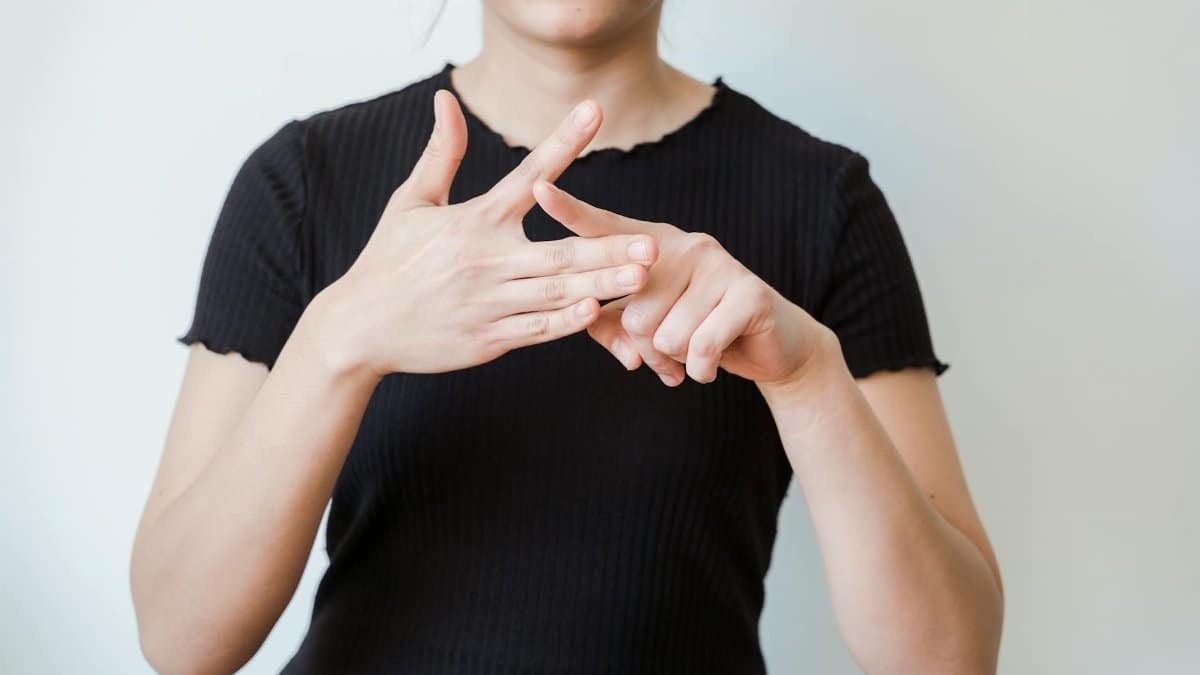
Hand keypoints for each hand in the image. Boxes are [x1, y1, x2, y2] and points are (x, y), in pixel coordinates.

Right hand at [308, 91, 658, 377]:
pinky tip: (596, 313)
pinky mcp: (488, 339)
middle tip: (651, 241)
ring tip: (642, 275)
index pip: (527, 175)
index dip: (563, 142)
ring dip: (601, 285)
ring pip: (555, 294)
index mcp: (472, 221)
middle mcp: (485, 261)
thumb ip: (442, 153)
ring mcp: (489, 304)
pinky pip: (535, 330)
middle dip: (607, 247)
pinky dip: (565, 323)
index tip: (594, 112)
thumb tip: (446, 100)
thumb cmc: (388, 261)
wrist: (358, 327)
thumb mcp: (411, 203)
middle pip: (557, 252)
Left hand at [531, 180, 835, 386]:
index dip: (572, 212)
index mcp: (655, 246)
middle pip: (633, 313)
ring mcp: (720, 265)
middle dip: (647, 350)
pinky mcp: (749, 293)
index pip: (607, 229)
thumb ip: (609, 324)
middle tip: (668, 354)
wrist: (770, 347)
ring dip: (675, 361)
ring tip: (691, 354)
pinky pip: (701, 346)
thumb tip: (591, 328)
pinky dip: (700, 368)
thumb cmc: (698, 330)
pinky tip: (710, 365)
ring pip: (665, 334)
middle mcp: (686, 245)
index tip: (538, 190)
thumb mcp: (650, 325)